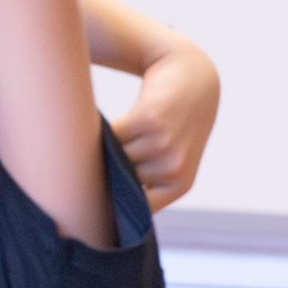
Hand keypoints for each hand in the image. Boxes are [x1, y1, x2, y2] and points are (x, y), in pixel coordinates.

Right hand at [113, 45, 217, 210]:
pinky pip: (111, 135)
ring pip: (114, 157)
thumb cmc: (175, 123)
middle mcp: (173, 169)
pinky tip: (100, 124)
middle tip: (96, 162)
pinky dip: (100, 130)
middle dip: (106, 173)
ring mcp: (162, 145)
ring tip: (104, 139)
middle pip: (121, 181)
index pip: (137, 210)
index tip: (98, 201)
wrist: (191, 77)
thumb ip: (145, 181)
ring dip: (103, 148)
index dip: (116, 206)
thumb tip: (100, 200)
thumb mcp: (171, 159)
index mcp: (179, 185)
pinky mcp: (149, 120)